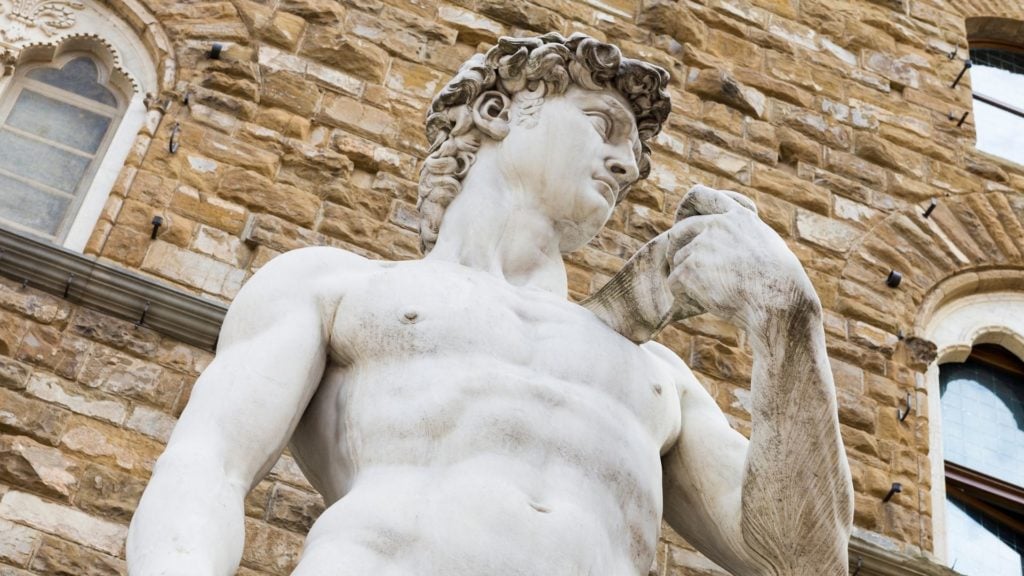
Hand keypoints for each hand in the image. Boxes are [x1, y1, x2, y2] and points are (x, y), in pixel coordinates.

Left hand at [665, 185, 819, 330]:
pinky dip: (683, 294)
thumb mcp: (768, 244)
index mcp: (736, 217)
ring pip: (679, 261)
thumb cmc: (780, 281)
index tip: (681, 218)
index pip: (703, 196)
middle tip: (679, 266)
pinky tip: (701, 302)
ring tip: (708, 292)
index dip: (688, 206)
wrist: (777, 299)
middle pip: (679, 231)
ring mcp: (701, 245)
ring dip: (686, 277)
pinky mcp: (690, 267)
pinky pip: (675, 282)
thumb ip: (744, 236)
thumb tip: (733, 243)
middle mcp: (715, 225)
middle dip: (676, 248)